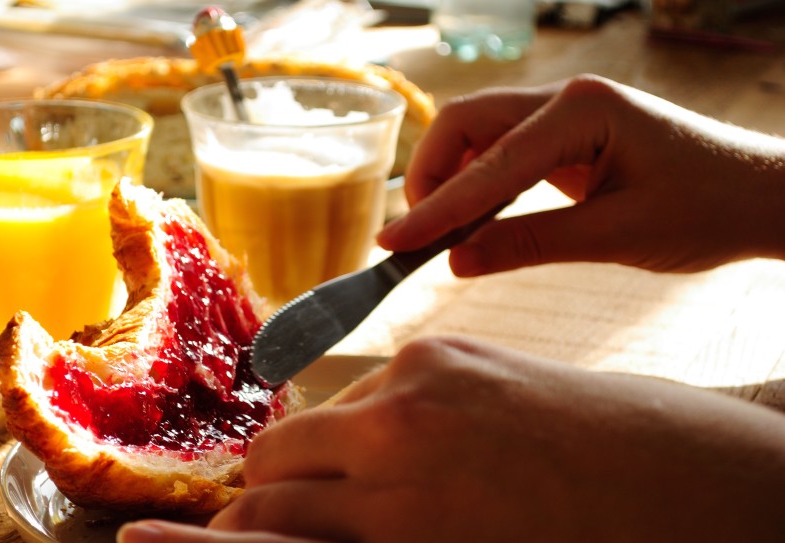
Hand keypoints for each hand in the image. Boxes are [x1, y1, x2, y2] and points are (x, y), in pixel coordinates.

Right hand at [120, 336, 784, 541]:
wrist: (666, 477)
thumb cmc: (565, 540)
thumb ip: (355, 540)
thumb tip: (275, 526)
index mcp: (397, 520)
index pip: (265, 526)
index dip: (223, 541)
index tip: (191, 542)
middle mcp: (392, 442)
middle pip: (270, 461)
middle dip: (270, 493)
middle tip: (298, 511)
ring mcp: (415, 384)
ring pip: (315, 420)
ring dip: (323, 453)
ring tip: (376, 478)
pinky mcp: (440, 349)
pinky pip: (369, 390)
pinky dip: (374, 421)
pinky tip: (422, 441)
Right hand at [377, 74, 784, 275]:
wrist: (764, 195)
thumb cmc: (708, 208)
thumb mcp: (618, 237)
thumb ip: (530, 244)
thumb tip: (456, 262)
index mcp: (582, 110)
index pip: (487, 165)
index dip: (435, 211)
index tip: (391, 243)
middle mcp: (566, 98)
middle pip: (465, 124)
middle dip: (430, 177)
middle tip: (414, 236)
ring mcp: (565, 112)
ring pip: (478, 134)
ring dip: (450, 179)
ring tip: (436, 233)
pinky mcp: (568, 134)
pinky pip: (503, 151)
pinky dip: (477, 184)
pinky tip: (472, 219)